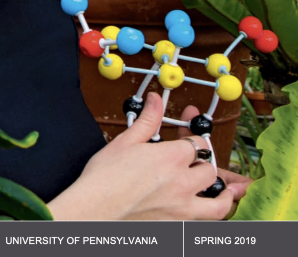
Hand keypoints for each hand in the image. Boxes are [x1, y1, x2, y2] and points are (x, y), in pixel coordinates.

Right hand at [48, 92, 235, 220]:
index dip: (193, 134)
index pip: (196, 144)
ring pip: (219, 201)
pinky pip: (208, 221)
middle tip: (198, 156)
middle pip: (209, 169)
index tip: (188, 130)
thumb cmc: (105, 177)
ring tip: (231, 187)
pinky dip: (217, 213)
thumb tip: (155, 99)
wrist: (94, 209)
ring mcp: (183, 208)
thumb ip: (147, 120)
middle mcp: (182, 183)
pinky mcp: (178, 225)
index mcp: (171, 158)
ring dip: (226, 192)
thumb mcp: (127, 141)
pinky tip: (217, 208)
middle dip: (204, 160)